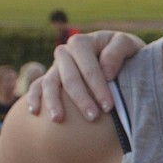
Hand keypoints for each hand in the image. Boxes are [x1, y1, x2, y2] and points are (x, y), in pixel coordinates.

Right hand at [26, 31, 143, 122]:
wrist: (122, 59)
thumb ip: (118, 51)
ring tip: (59, 120)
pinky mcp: (50, 78)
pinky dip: (33, 97)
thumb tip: (105, 72)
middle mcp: (65, 52)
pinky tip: (35, 112)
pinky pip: (37, 86)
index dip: (97, 87)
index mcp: (82, 43)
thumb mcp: (129, 45)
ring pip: (50, 83)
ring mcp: (55, 66)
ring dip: (53, 102)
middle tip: (93, 117)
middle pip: (69, 78)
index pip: (88, 68)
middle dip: (81, 99)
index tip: (108, 107)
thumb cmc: (126, 53)